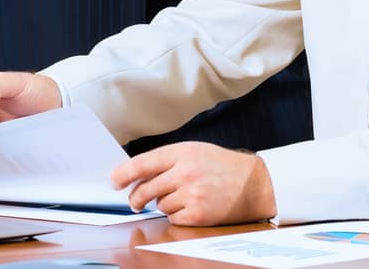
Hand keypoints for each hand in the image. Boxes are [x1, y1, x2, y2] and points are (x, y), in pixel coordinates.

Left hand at [113, 142, 276, 225]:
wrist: (254, 183)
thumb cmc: (222, 165)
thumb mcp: (195, 151)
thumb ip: (168, 160)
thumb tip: (138, 174)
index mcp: (182, 152)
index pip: (143, 163)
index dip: (124, 174)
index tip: (114, 181)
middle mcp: (185, 172)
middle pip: (145, 189)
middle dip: (136, 197)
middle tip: (135, 201)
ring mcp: (192, 194)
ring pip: (160, 205)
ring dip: (164, 204)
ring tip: (181, 197)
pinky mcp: (198, 214)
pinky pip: (173, 218)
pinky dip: (177, 215)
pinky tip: (190, 207)